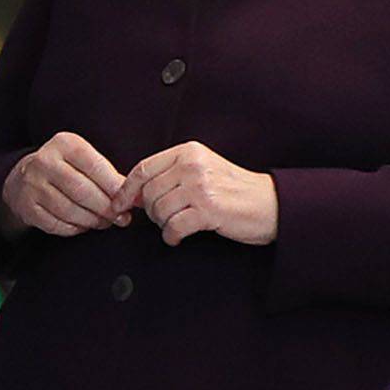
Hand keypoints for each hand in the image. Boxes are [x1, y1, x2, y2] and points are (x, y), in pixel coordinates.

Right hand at [2, 131, 131, 236]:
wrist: (22, 178)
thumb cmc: (66, 169)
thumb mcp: (84, 160)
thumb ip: (109, 175)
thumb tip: (136, 198)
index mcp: (64, 144)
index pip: (95, 167)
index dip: (114, 187)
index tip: (129, 202)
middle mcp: (44, 162)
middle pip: (82, 190)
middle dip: (106, 208)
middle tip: (121, 218)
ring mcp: (32, 185)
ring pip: (69, 210)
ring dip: (92, 220)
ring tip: (105, 222)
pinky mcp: (26, 207)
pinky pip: (55, 224)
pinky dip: (74, 228)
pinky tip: (84, 225)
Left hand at [129, 141, 277, 246]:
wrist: (272, 204)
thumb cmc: (233, 191)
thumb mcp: (201, 171)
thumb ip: (168, 176)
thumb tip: (127, 193)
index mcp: (188, 152)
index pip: (142, 169)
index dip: (125, 191)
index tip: (118, 205)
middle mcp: (193, 166)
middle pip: (147, 193)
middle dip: (150, 211)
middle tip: (165, 218)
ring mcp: (201, 187)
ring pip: (158, 211)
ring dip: (163, 224)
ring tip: (178, 224)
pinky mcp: (209, 209)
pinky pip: (173, 227)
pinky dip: (172, 236)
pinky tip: (179, 236)